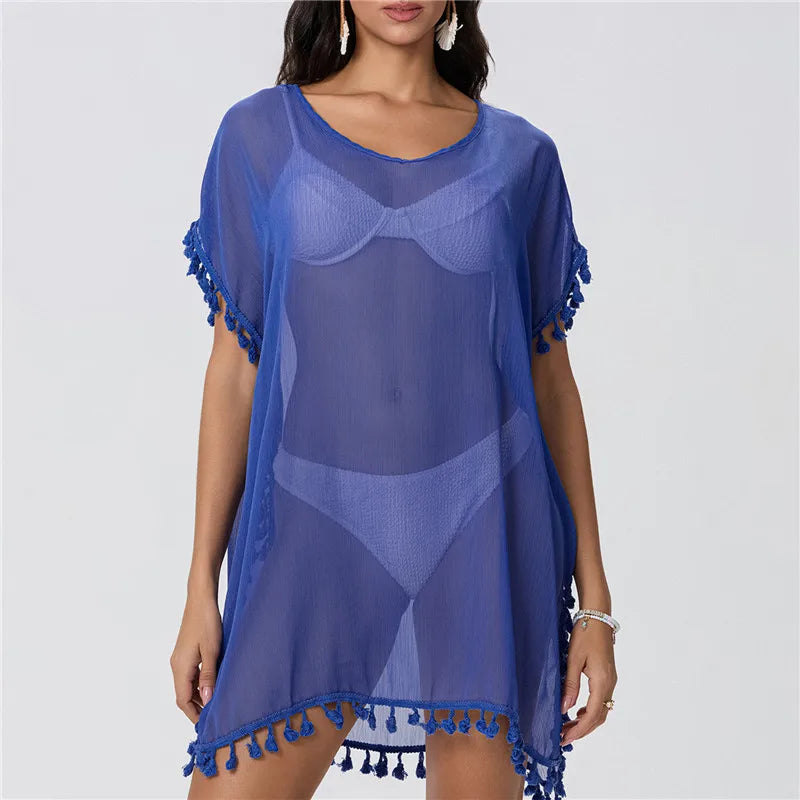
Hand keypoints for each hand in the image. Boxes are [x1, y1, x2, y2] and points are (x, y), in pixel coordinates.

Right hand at [170, 591, 221, 723]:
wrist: (201, 599)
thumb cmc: (207, 622)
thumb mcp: (212, 650)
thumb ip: (209, 676)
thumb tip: (206, 700)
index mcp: (180, 667)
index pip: (182, 700)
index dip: (194, 714)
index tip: (208, 725)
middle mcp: (176, 665)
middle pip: (183, 695)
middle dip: (197, 708)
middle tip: (215, 717)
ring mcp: (180, 659)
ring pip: (187, 685)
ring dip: (199, 696)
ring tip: (216, 704)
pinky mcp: (186, 652)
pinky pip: (190, 675)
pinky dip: (199, 684)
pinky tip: (213, 684)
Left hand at [560, 617, 616, 745]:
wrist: (597, 617)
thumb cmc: (584, 634)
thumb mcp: (573, 659)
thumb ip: (570, 684)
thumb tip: (565, 709)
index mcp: (602, 681)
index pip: (592, 715)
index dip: (579, 729)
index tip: (564, 738)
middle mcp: (610, 684)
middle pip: (598, 717)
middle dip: (581, 730)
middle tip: (563, 738)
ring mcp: (611, 681)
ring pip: (601, 710)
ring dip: (586, 721)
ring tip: (567, 727)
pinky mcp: (607, 676)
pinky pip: (601, 700)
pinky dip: (590, 711)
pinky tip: (577, 711)